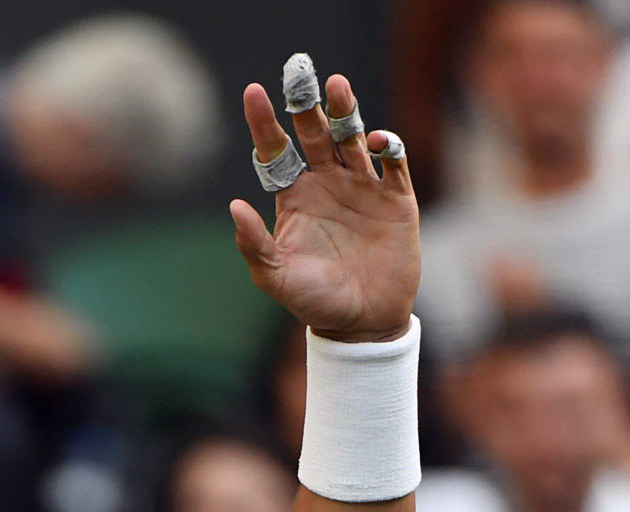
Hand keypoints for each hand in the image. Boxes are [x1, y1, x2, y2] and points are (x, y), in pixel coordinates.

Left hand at [232, 71, 419, 342]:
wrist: (361, 322)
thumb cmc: (313, 301)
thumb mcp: (274, 276)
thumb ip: (253, 243)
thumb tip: (233, 206)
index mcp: (295, 197)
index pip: (276, 150)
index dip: (265, 121)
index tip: (254, 92)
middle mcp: (327, 184)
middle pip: (315, 133)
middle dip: (308, 104)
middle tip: (300, 73)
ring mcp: (362, 188)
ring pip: (353, 138)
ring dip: (347, 112)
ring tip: (338, 86)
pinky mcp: (396, 199)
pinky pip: (392, 164)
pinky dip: (386, 148)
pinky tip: (374, 142)